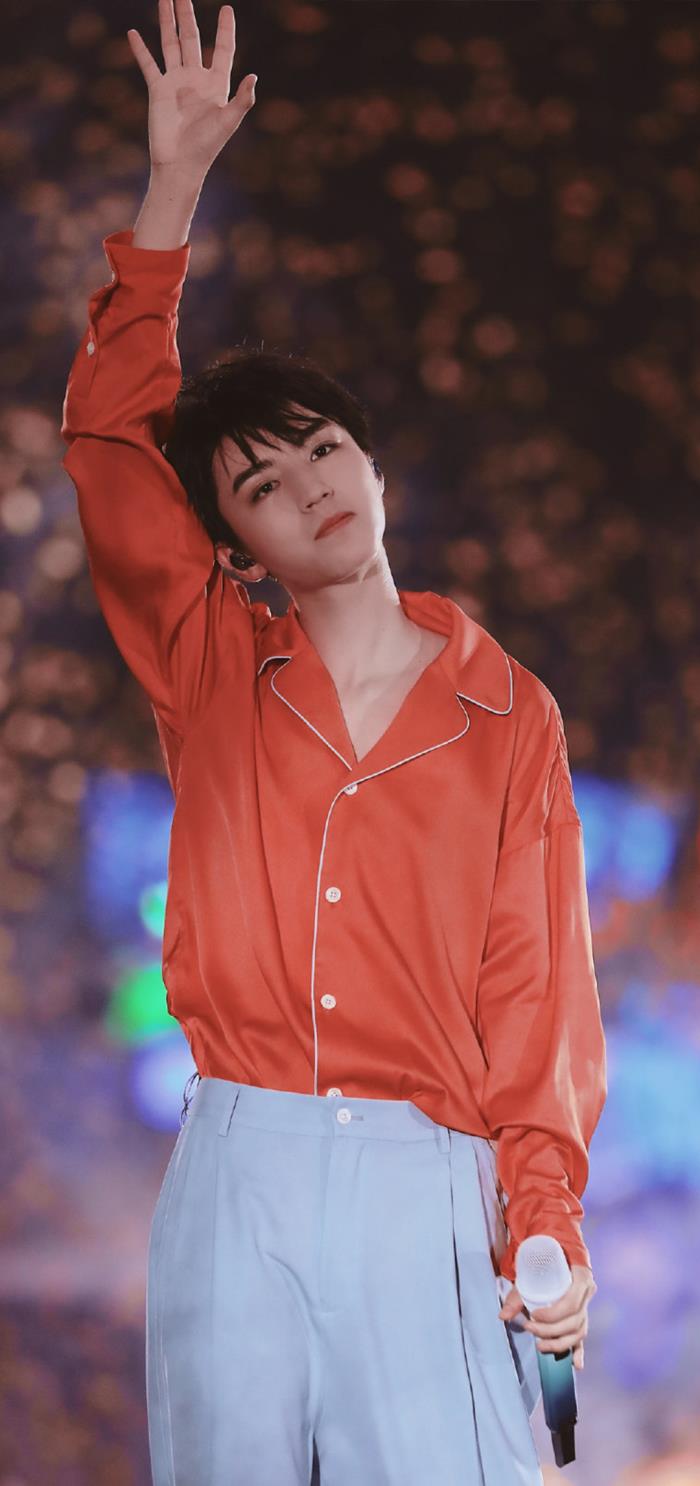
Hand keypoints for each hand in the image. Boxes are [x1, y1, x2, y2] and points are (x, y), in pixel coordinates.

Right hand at [127, 0, 255, 175]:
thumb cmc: (207, 146)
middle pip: (192, 39)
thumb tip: (253, 77)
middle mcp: (195, 79)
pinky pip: (148, 65)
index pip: (222, 49)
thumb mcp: (229, 122)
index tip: (227, 9)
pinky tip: (133, 33)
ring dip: (167, 22)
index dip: (225, 30)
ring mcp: (175, 82)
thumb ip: (243, 100)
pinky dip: (140, 49)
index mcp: (216, 84)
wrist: (181, 164)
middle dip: (187, 15)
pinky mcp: (158, 90)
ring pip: (170, 44)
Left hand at [498, 1263, 596, 1370]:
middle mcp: (587, 1292)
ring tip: (540, 1345)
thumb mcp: (532, 1270)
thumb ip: (517, 1295)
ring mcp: (586, 1306)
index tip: (534, 1315)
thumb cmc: (547, 1259)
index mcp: (581, 1277)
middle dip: (551, 1330)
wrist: (560, 1248)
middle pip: (574, 1321)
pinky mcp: (581, 1316)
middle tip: (529, 1327)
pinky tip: (576, 1363)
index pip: (571, 1303)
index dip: (553, 1314)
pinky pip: (582, 1336)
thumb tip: (503, 1316)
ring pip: (579, 1331)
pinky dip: (579, 1351)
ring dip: (560, 1342)